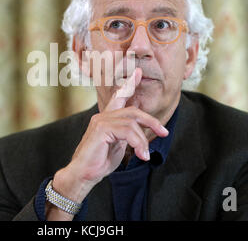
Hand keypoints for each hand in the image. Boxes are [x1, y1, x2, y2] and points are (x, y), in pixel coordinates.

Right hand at [51, 68, 168, 205]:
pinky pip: (127, 131)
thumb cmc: (99, 162)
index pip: (119, 97)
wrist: (84, 174)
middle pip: (133, 111)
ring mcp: (100, 121)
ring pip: (132, 122)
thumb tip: (140, 134)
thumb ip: (126, 135)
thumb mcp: (118, 145)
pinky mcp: (101, 129)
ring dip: (143, 140)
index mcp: (106, 118)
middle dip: (151, 121)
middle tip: (163, 132)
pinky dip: (137, 143)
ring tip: (144, 155)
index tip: (138, 72)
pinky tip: (140, 155)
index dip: (130, 84)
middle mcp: (102, 116)